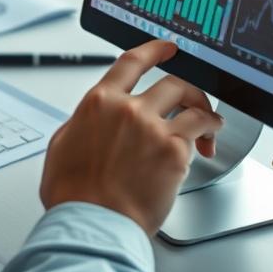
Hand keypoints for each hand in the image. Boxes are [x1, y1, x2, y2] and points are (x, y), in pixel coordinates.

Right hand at [39, 40, 223, 235]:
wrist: (92, 224)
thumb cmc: (74, 195)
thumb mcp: (62, 146)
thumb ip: (81, 124)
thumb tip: (90, 122)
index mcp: (98, 102)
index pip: (132, 63)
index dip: (154, 50)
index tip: (167, 48)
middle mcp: (128, 109)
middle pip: (171, 82)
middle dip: (187, 89)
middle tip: (193, 96)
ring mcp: (153, 128)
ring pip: (192, 103)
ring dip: (205, 110)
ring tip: (211, 121)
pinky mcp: (174, 152)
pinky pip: (201, 131)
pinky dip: (209, 133)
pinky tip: (209, 141)